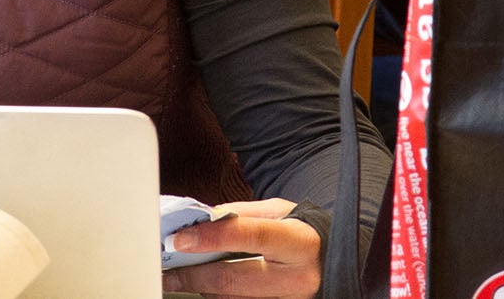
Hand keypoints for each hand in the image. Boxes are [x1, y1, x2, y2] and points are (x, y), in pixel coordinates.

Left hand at [162, 199, 321, 297]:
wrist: (336, 261)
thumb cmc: (304, 233)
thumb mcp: (279, 212)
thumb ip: (241, 214)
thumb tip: (201, 220)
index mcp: (299, 242)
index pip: (249, 236)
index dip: (210, 237)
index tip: (178, 238)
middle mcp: (298, 278)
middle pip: (233, 278)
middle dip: (193, 275)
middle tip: (167, 269)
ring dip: (202, 288)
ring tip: (179, 276)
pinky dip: (219, 296)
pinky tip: (205, 288)